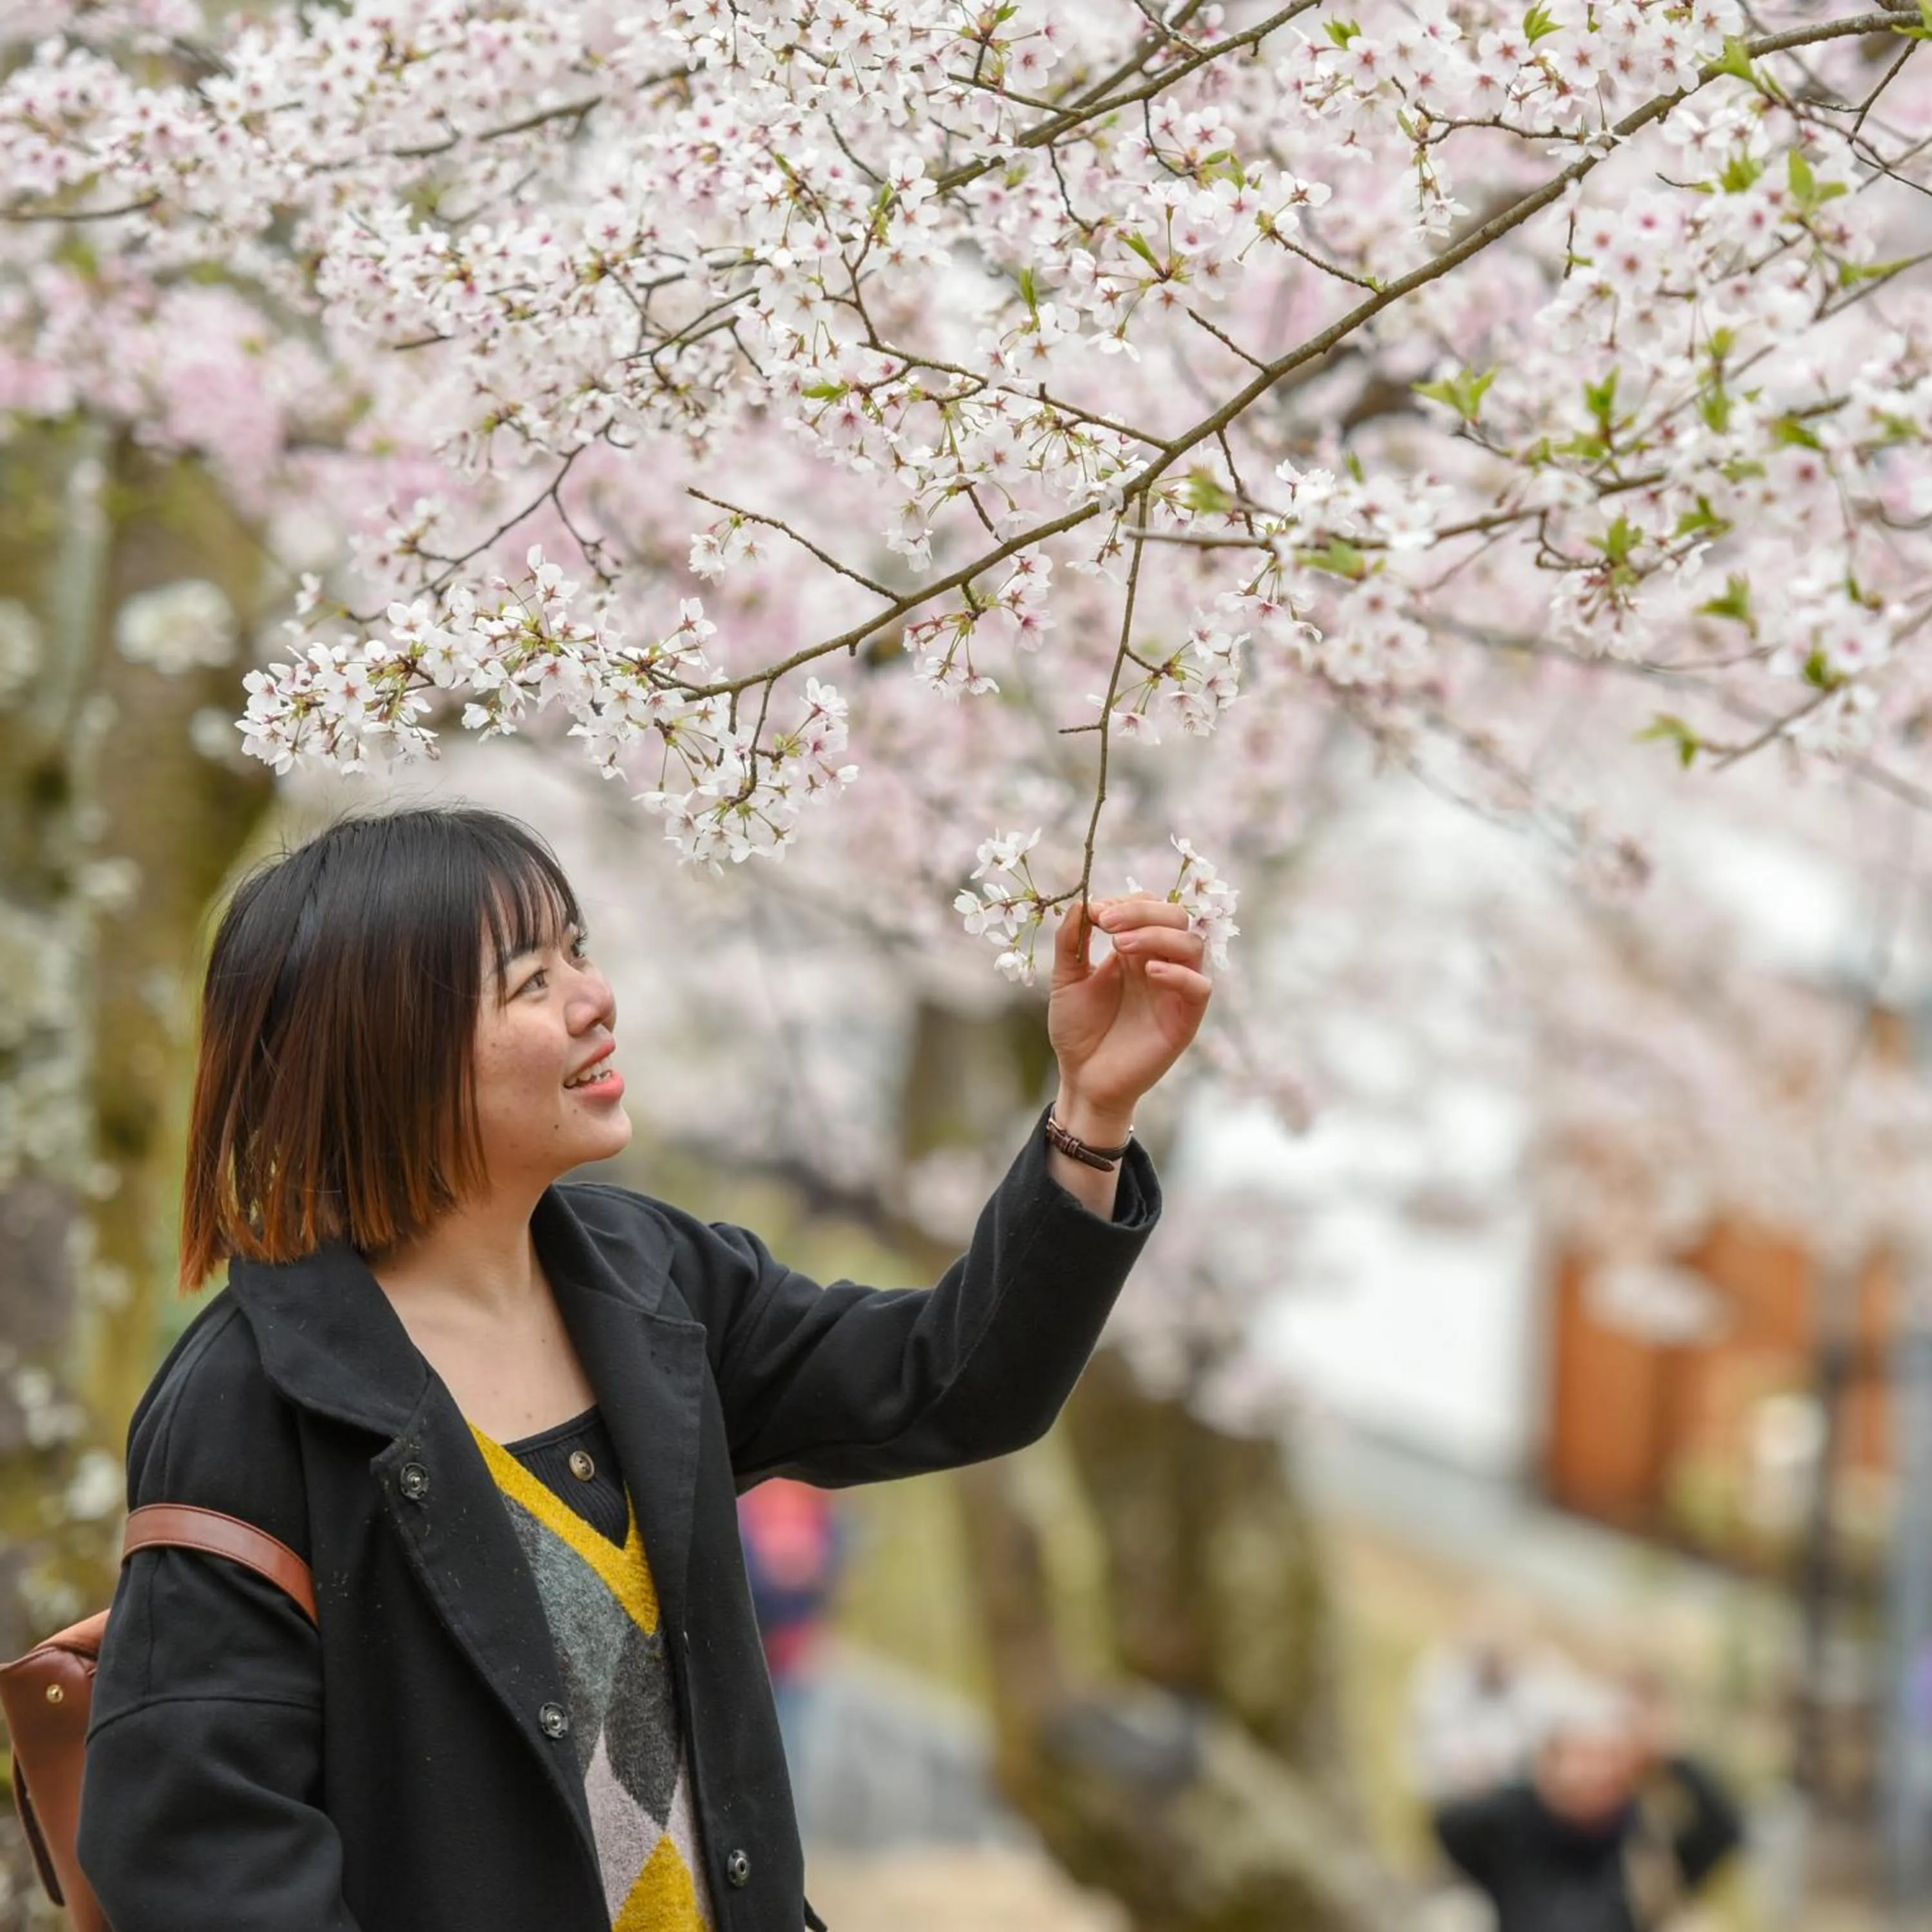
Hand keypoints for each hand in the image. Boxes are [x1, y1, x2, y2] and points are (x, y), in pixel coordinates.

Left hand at [1046, 892, 1211, 1138]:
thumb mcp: (1066, 979)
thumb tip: (1081, 903)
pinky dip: (1180, 974)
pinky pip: (1200, 987)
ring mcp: (1175, 991)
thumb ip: (1072, 941)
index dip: (1127, 903)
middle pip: (1176, 918)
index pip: (1150, 909)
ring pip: (1192, 945)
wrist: (1081, 1078)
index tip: (1096, 913)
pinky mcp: (1184, 1020)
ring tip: (1120, 946)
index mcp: (1135, 952)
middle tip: (1109, 925)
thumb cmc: (1077, 1030)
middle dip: (1143, 912)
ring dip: (1157, 936)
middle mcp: (1160, 965)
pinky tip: (1150, 973)